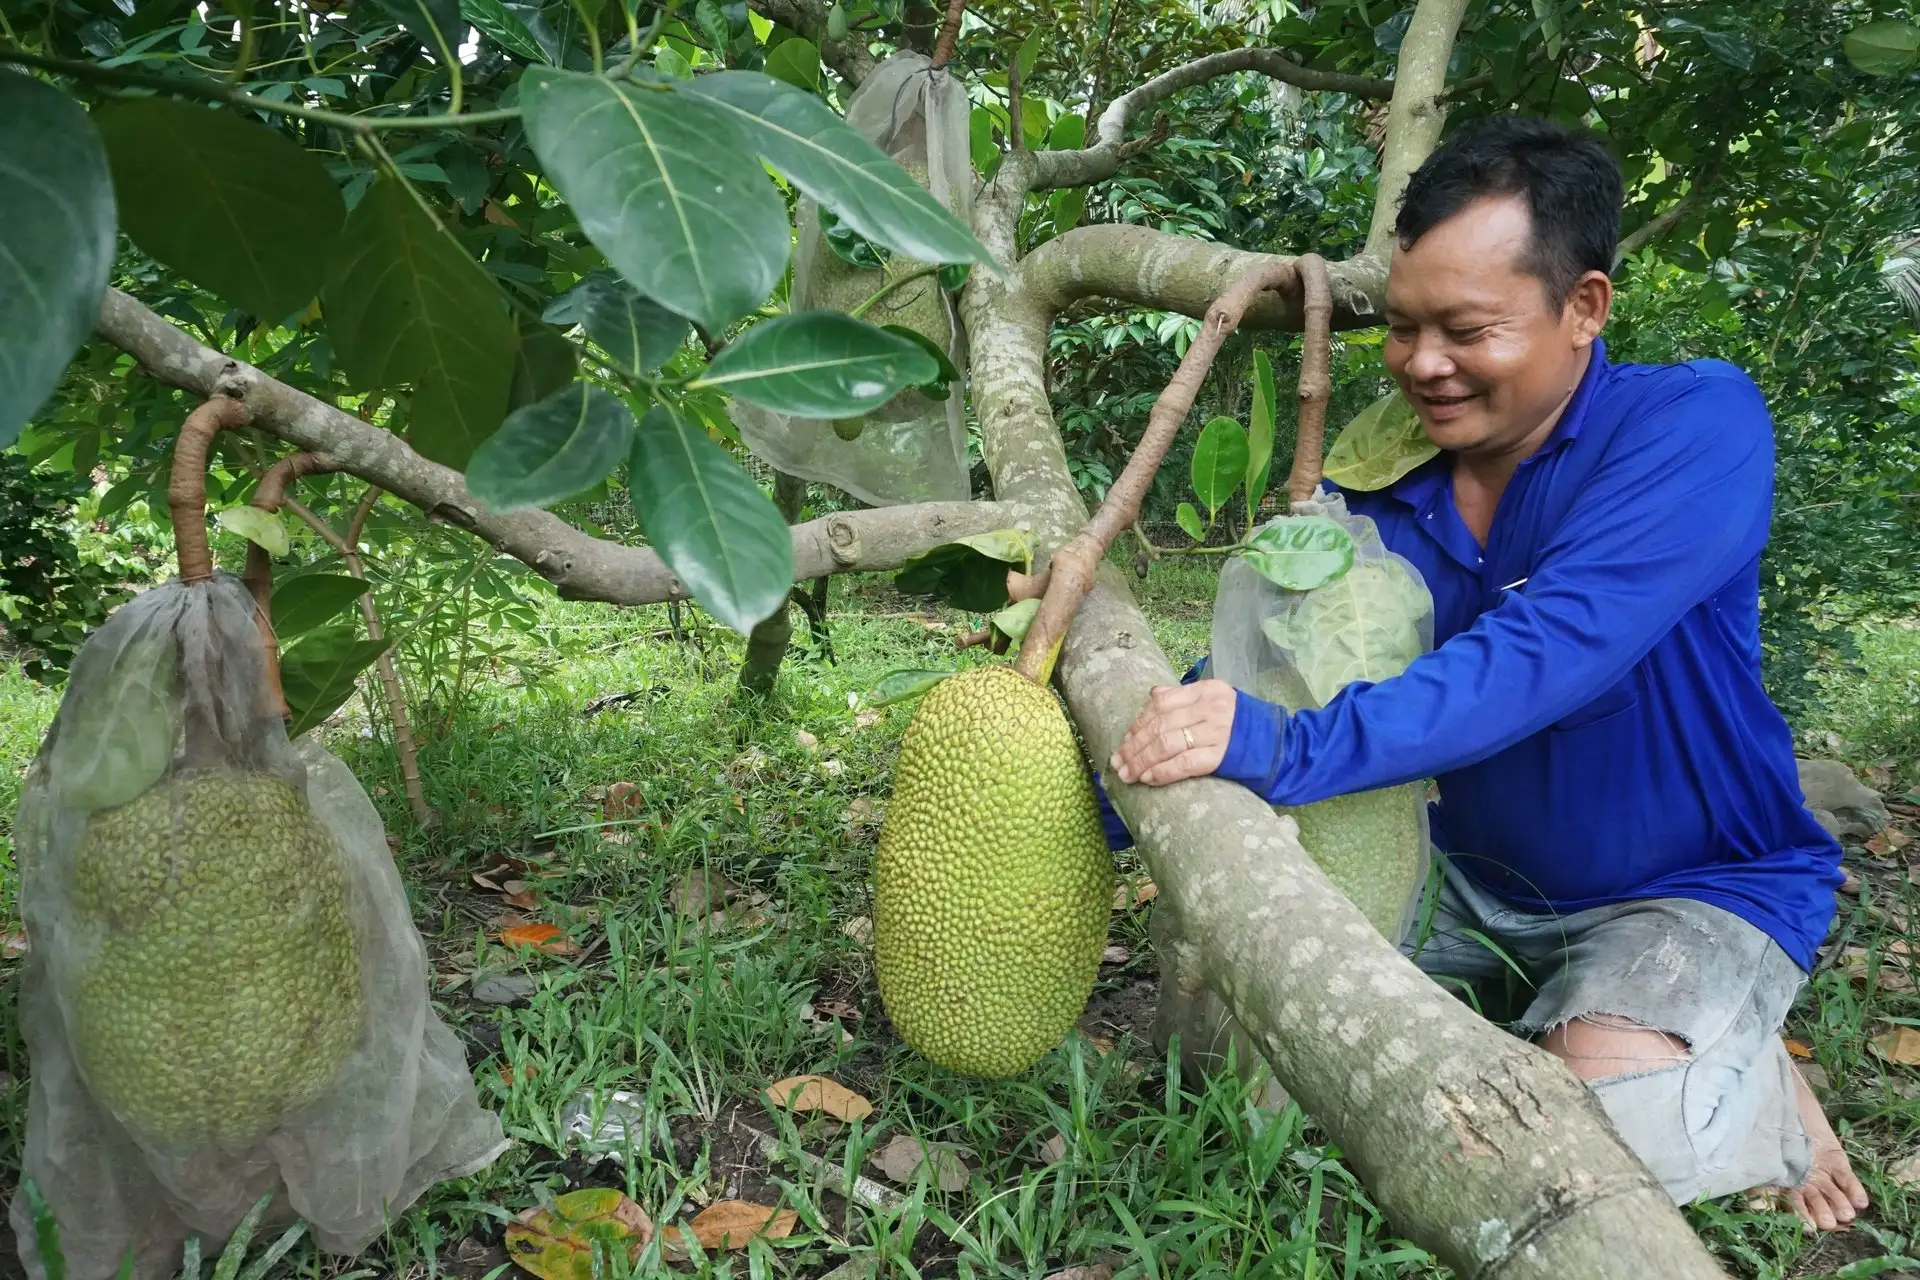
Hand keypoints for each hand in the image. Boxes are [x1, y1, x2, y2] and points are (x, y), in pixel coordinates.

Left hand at [1110, 679, 1235, 785]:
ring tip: (1127, 774)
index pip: (1162, 703)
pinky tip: (1149, 779)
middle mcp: (1211, 708)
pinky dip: (1162, 772)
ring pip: (1166, 744)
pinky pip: (1184, 763)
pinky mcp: (1222, 756)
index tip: (1126, 739)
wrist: (1282, 748)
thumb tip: (1152, 696)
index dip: (1139, 723)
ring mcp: (1218, 731)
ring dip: (1141, 761)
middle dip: (1134, 745)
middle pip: (1160, 725)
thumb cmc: (1244, 727)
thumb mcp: (1218, 702)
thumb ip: (1186, 698)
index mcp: (1208, 690)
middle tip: (1118, 761)